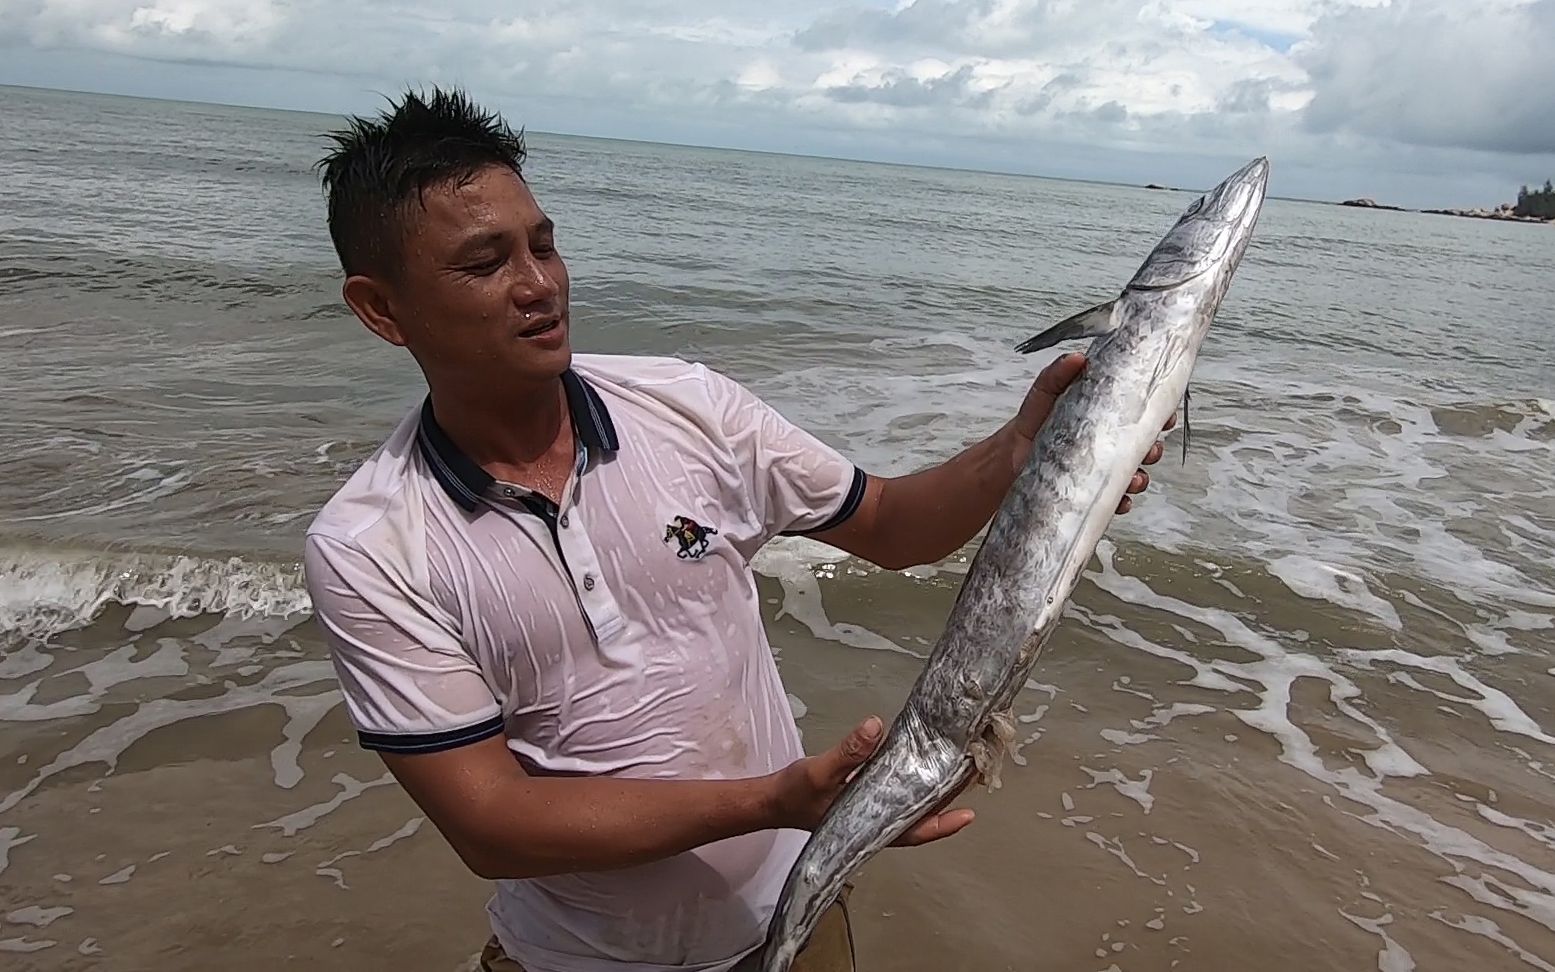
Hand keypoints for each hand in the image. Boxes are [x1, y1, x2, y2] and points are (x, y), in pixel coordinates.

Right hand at [768, 716, 975, 846]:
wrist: (773, 800)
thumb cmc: (794, 794)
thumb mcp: (818, 772)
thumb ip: (847, 752)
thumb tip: (876, 727)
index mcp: (869, 825)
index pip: (914, 831)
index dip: (944, 825)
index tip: (970, 814)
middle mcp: (878, 819)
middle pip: (923, 813)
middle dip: (950, 796)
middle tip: (975, 770)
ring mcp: (875, 808)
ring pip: (915, 801)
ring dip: (937, 784)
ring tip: (961, 761)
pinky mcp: (869, 794)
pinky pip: (900, 787)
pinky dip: (916, 775)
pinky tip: (927, 758)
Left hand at [1008, 352, 1176, 513]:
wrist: (1008, 458)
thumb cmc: (1032, 423)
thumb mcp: (1044, 394)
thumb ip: (1057, 375)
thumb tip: (1077, 358)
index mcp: (1105, 416)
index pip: (1141, 413)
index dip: (1159, 414)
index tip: (1165, 415)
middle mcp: (1109, 443)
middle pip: (1145, 446)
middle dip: (1154, 449)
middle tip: (1150, 449)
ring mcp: (1102, 469)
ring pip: (1134, 475)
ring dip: (1140, 478)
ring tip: (1134, 478)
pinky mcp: (1091, 492)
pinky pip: (1113, 501)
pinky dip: (1121, 502)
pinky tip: (1119, 501)